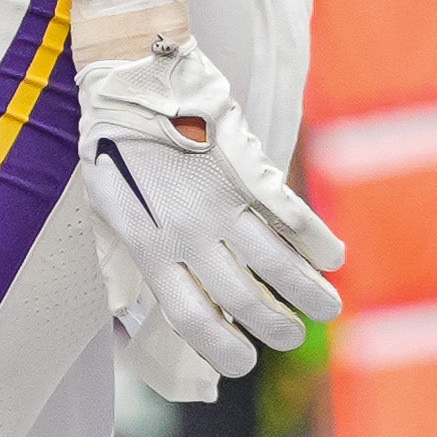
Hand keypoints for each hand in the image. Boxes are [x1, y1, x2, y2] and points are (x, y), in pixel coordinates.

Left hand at [80, 38, 343, 381]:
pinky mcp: (245, 168)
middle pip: (244, 300)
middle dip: (276, 327)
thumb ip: (127, 258)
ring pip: (278, 265)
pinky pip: (292, 216)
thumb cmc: (112, 145)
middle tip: (291, 333)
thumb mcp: (105, 208)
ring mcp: (218, 200)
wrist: (131, 75)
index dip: (222, 350)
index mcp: (147, 245)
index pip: (191, 318)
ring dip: (310, 294)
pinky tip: (331, 258)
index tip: (243, 361)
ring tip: (326, 308)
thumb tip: (130, 316)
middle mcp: (185, 231)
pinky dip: (318, 242)